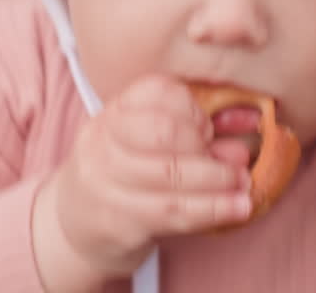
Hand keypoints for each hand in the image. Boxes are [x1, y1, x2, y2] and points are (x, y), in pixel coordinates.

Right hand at [32, 75, 250, 289]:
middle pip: (164, 132)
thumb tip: (242, 139)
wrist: (72, 225)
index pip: (155, 92)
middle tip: (225, 159)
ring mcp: (106, 183)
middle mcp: (103, 143)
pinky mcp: (119, 221)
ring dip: (219, 180)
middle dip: (204, 144)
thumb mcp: (143, 146)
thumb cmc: (119, 177)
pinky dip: (213, 209)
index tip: (208, 127)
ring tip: (243, 184)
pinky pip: (174, 212)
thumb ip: (192, 136)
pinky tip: (237, 208)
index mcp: (112, 113)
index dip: (192, 108)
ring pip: (172, 175)